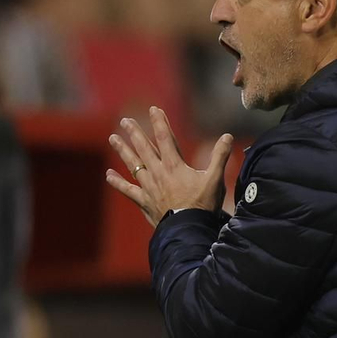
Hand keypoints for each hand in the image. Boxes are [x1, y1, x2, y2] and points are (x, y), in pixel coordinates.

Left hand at [106, 108, 233, 226]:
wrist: (189, 228)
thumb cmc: (203, 204)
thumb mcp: (215, 179)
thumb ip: (220, 156)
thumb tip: (228, 136)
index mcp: (175, 165)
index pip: (165, 138)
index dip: (160, 122)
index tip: (154, 109)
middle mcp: (158, 172)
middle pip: (144, 148)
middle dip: (135, 132)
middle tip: (125, 120)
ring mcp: (149, 187)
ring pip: (133, 164)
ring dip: (123, 150)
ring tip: (112, 138)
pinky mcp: (144, 201)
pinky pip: (128, 190)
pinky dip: (117, 182)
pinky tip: (108, 175)